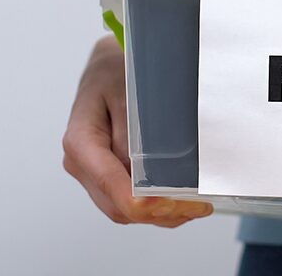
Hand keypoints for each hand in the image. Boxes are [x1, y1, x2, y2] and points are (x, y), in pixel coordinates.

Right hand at [62, 36, 212, 226]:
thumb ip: (136, 132)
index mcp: (81, 142)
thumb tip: (148, 172)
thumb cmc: (118, 72)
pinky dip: (155, 207)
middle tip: (200, 207)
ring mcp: (92, 173)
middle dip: (160, 213)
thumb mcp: (130, 90)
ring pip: (124, 210)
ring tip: (198, 207)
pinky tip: (182, 201)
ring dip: (160, 215)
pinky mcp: (106, 175)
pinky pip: (128, 201)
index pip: (110, 185)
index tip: (176, 204)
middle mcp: (82, 164)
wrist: (108, 66)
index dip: (143, 203)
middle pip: (118, 207)